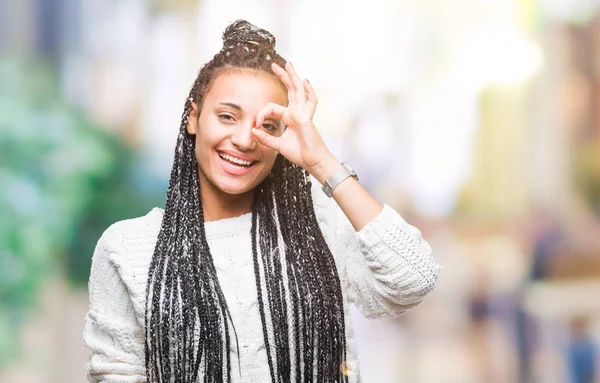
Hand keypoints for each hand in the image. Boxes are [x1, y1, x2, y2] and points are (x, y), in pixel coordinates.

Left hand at [252, 62, 338, 181]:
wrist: (312, 162)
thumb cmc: (300, 153)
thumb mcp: (277, 145)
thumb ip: (265, 138)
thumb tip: (252, 131)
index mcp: (290, 117)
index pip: (273, 107)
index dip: (262, 114)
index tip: (255, 124)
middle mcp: (297, 113)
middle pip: (290, 90)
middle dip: (283, 77)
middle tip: (274, 65)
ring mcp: (303, 114)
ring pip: (299, 91)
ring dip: (293, 77)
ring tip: (288, 65)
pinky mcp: (307, 119)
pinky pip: (310, 102)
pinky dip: (309, 91)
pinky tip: (305, 81)